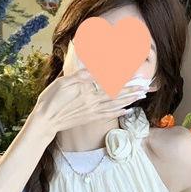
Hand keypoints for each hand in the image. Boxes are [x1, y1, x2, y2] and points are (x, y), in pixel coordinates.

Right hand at [29, 68, 147, 138]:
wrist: (45, 121)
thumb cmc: (51, 99)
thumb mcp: (63, 82)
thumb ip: (80, 76)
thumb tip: (96, 70)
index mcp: (87, 91)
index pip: (109, 82)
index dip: (124, 78)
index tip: (136, 74)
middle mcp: (93, 102)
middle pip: (117, 94)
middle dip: (132, 89)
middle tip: (145, 85)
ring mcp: (93, 111)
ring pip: (116, 104)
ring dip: (130, 99)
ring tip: (142, 95)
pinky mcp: (90, 118)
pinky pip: (108, 115)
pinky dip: (120, 112)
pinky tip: (128, 110)